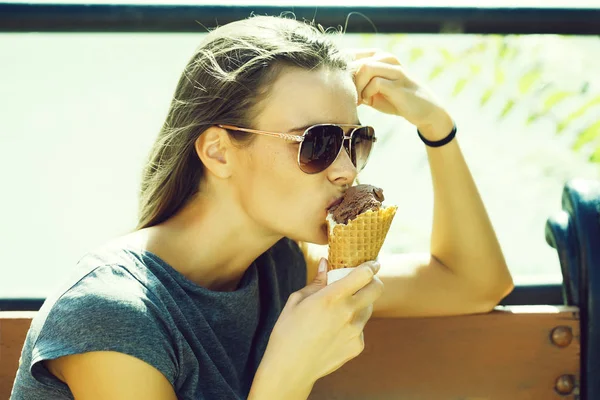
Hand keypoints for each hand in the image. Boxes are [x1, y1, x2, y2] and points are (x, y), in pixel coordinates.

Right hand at [262, 258, 383, 386]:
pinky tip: (334, 332)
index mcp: (332, 297)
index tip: (373, 263)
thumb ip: (317, 281)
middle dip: (373, 281)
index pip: (363, 275)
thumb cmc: (288, 331)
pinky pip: (361, 328)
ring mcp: (356, 331)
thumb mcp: (297, 300)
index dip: (371, 266)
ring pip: (368, 309)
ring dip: (360, 303)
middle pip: (377, 289)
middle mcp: (348, 313)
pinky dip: (352, 325)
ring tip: (341, 310)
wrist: (290, 368)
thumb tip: (325, 263)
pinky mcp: (357, 346)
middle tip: (364, 281)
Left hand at [348, 48, 453, 140]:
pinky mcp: (399, 83)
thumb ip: (357, 85)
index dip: (340, 71)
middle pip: (355, 61)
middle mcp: (386, 58)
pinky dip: (366, 93)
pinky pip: (376, 82)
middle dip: (347, 80)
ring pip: (365, 68)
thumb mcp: (371, 91)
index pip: (350, 54)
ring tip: (357, 99)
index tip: (339, 87)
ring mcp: (394, 69)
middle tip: (348, 96)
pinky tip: (366, 101)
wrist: (422, 110)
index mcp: (378, 56)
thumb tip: (336, 84)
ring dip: (357, 86)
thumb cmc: (394, 100)